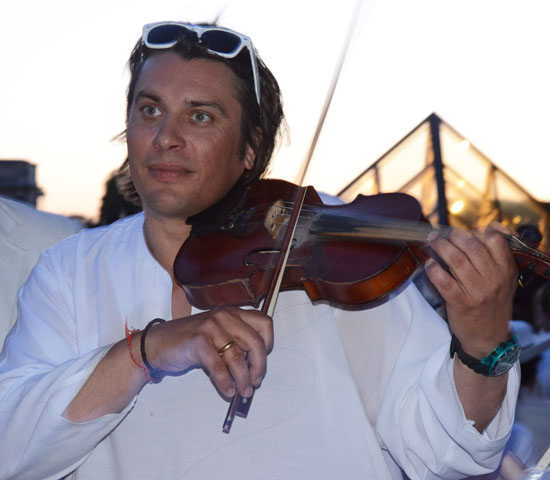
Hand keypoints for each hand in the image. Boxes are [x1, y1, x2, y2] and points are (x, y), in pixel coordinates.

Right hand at [141, 306, 272, 397]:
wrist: (157, 344)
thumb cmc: (190, 343)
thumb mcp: (218, 336)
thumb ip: (236, 343)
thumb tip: (255, 368)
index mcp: (232, 312)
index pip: (264, 323)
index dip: (268, 343)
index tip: (261, 360)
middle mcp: (224, 315)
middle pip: (255, 342)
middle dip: (259, 366)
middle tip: (255, 382)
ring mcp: (211, 326)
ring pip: (238, 356)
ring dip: (243, 379)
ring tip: (243, 392)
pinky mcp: (198, 340)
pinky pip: (219, 365)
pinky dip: (225, 382)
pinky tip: (228, 391)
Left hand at [425, 221, 517, 356]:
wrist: (489, 337)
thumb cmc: (493, 303)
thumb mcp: (504, 279)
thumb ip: (498, 254)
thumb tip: (489, 226)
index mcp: (506, 270)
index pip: (494, 240)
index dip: (476, 231)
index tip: (463, 231)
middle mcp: (494, 279)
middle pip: (471, 247)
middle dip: (453, 236)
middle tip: (441, 234)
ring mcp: (477, 291)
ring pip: (456, 260)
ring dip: (440, 247)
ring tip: (432, 241)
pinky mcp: (461, 303)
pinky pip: (444, 281)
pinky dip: (434, 269)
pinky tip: (429, 262)